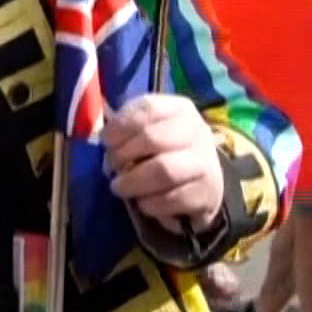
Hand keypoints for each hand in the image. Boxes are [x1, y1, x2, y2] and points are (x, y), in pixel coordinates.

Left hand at [101, 94, 223, 232]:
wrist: (202, 183)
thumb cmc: (164, 151)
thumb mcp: (147, 131)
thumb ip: (125, 130)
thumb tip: (104, 141)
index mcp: (179, 109)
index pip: (148, 108)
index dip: (120, 125)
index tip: (106, 141)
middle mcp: (196, 131)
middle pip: (152, 138)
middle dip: (123, 155)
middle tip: (112, 167)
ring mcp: (205, 163)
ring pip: (163, 171)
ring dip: (133, 182)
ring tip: (120, 187)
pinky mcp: (206, 194)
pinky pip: (170, 200)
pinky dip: (149, 203)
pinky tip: (143, 202)